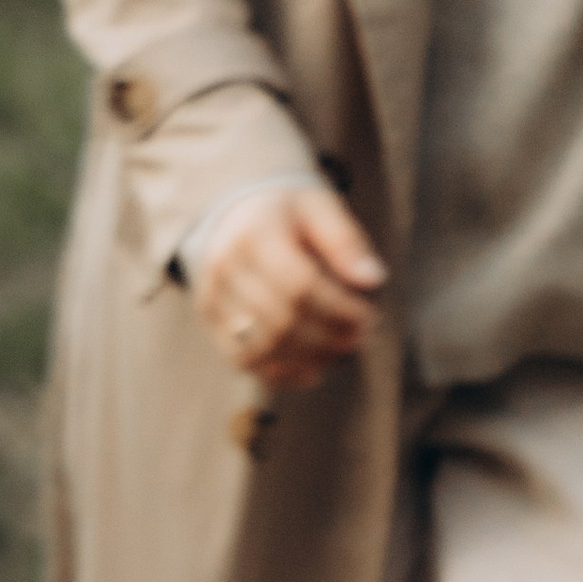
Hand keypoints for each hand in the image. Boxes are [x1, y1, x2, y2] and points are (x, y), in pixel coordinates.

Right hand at [193, 182, 385, 391]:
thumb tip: (373, 280)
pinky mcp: (209, 318)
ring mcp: (211, 294)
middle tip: (361, 338)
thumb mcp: (320, 208)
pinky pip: (243, 359)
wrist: (237, 211)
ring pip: (262, 346)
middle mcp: (224, 266)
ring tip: (341, 352)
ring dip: (309, 359)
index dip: (338, 309)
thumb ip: (345, 241)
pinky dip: (281, 373)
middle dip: (329, 337)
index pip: (299, 285)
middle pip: (281, 320)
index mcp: (254, 234)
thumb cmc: (289, 213)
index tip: (369, 316)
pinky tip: (313, 370)